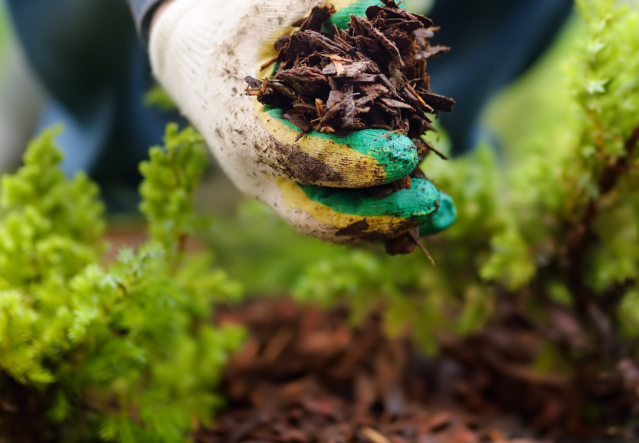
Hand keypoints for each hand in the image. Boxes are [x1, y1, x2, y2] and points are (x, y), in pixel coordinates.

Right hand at [149, 0, 455, 243]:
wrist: (195, 56)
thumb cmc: (235, 24)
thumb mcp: (271, 7)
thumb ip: (324, 10)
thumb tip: (369, 12)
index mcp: (243, 125)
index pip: (300, 157)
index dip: (356, 163)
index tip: (407, 154)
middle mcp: (256, 169)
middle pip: (316, 212)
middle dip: (377, 213)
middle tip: (430, 201)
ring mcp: (274, 187)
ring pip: (332, 223)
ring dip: (390, 224)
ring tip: (443, 214)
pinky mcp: (294, 190)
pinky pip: (339, 215)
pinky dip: (384, 217)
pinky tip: (430, 212)